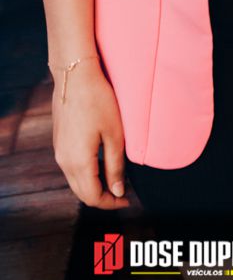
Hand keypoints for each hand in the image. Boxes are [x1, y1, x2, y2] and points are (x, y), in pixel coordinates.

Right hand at [52, 60, 129, 208]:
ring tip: (114, 179)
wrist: (74, 76)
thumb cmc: (98, 101)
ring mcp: (59, 152)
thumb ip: (115, 165)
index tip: (127, 199)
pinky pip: (71, 168)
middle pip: (82, 193)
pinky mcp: (59, 142)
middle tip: (122, 194)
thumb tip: (117, 191)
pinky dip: (86, 174)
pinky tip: (100, 163)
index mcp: (78, 162)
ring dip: (94, 186)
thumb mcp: (114, 134)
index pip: (93, 197)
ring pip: (75, 181)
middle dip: (102, 198)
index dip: (111, 203)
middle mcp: (64, 162)